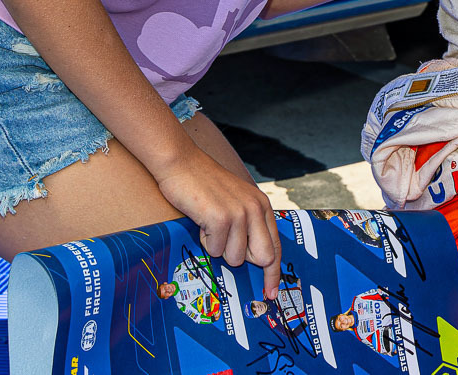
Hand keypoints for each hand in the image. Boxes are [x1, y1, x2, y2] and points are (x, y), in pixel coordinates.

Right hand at [154, 148, 281, 296]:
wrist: (181, 164)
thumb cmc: (205, 187)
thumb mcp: (235, 202)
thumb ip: (248, 225)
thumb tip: (251, 259)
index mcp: (262, 206)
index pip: (276, 247)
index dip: (273, 274)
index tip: (271, 294)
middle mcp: (256, 209)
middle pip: (262, 257)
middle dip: (242, 260)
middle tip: (223, 246)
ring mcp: (239, 213)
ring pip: (234, 257)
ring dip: (218, 248)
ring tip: (210, 224)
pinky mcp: (220, 218)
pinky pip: (214, 249)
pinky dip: (205, 241)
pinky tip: (201, 221)